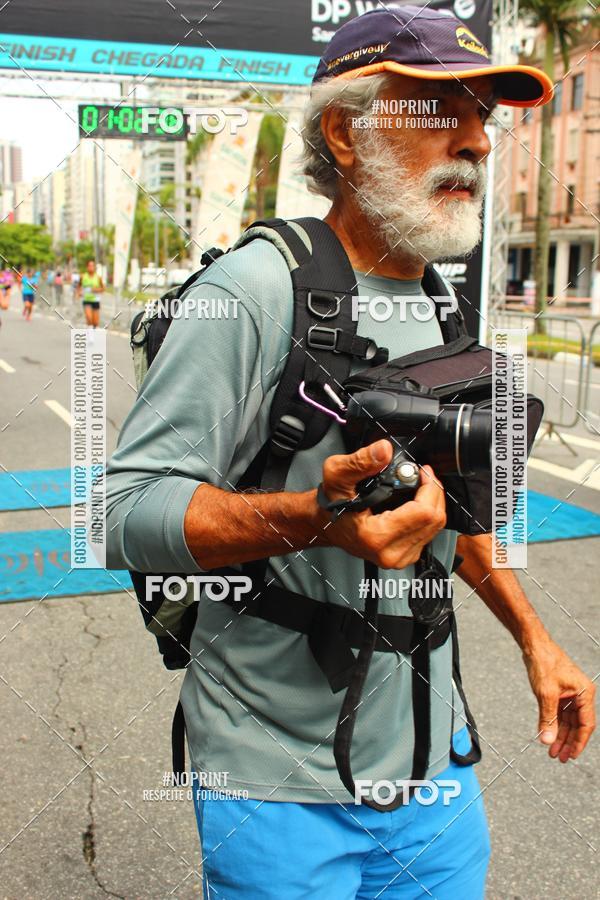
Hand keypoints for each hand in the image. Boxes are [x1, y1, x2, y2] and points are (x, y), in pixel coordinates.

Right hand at [320, 439, 445, 568]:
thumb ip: (360, 461)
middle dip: (433, 492)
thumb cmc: (331, 504)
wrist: (325, 524)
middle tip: (422, 476)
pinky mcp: (405, 556)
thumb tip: (384, 450)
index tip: (422, 471)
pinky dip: (427, 514)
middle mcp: (390, 553)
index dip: (430, 487)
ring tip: (419, 486)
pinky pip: (429, 533)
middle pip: (435, 520)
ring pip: (435, 528)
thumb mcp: (337, 474)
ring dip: (432, 503)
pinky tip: (415, 502)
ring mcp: (399, 557)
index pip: (425, 513)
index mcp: (376, 537)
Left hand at [523, 637, 595, 760]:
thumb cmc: (544, 663)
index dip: (579, 742)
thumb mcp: (546, 694)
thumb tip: (547, 741)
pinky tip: (547, 735)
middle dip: (568, 742)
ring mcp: (569, 693)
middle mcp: (580, 694)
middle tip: (559, 757)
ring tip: (552, 751)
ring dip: (559, 735)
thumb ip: (547, 719)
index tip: (572, 756)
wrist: (533, 645)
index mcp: (584, 693)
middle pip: (576, 725)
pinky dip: (553, 724)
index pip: (586, 724)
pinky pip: (558, 713)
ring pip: (567, 720)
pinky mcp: (559, 692)